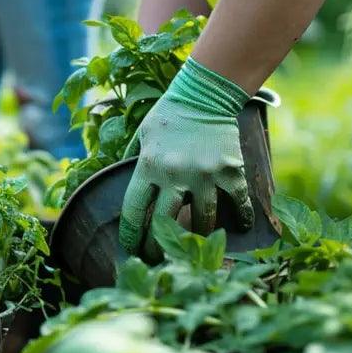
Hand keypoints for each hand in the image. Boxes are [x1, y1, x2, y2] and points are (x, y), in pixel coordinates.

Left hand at [119, 58, 252, 259]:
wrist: (205, 95)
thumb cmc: (169, 115)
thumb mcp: (142, 136)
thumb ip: (131, 160)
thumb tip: (112, 178)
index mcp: (148, 166)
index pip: (134, 211)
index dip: (132, 235)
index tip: (132, 248)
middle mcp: (174, 174)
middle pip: (165, 223)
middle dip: (159, 246)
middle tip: (159, 257)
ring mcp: (204, 174)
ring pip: (202, 220)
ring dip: (198, 235)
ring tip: (195, 245)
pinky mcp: (230, 171)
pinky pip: (236, 202)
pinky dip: (239, 216)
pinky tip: (238, 227)